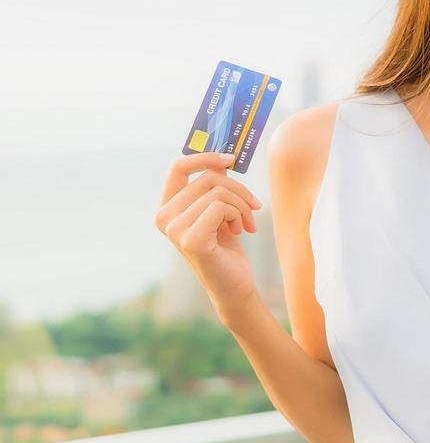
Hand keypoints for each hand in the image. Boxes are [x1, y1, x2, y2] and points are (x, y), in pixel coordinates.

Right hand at [154, 151, 263, 325]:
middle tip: (252, 208)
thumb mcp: (221, 211)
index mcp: (167, 207)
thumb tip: (222, 157)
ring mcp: (174, 229)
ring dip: (242, 205)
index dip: (205, 156)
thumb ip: (216, 186)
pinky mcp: (190, 239)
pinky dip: (238, 215)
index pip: (178, 167)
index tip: (230, 158)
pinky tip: (241, 232)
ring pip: (218, 192)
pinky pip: (221, 207)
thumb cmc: (227, 248)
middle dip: (239, 190)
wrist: (234, 285)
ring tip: (245, 224)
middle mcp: (164, 217)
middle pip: (208, 177)